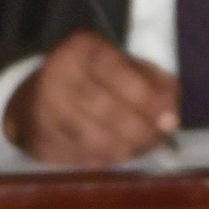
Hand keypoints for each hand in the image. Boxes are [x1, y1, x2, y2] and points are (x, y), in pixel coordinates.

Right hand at [3, 29, 178, 165]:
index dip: (147, 99)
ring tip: (141, 148)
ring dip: (125, 149)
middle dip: (140, 130)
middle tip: (158, 139)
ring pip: (93, 138)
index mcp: (83, 49)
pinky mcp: (39, 138)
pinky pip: (80, 157)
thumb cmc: (96, 80)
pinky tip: (116, 154)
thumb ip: (155, 83)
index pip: (117, 72)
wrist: (37, 97)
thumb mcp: (126, 67)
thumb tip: (170, 112)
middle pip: (105, 108)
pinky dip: (105, 160)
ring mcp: (43, 108)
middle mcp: (57, 74)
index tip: (171, 120)